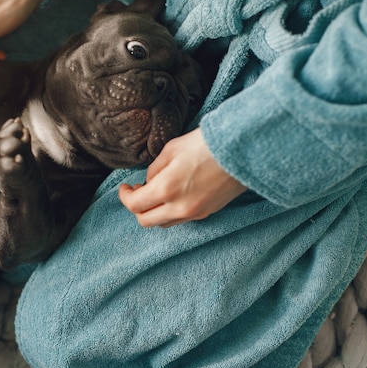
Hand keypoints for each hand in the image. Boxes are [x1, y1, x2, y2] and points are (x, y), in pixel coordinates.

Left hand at [119, 128, 246, 226]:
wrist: (242, 151)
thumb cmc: (206, 144)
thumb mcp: (172, 149)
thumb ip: (154, 169)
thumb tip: (148, 182)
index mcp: (167, 189)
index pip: (134, 205)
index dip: (124, 197)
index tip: (125, 187)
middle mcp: (179, 207)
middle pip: (146, 220)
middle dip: (136, 208)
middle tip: (137, 192)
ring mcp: (194, 213)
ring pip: (163, 223)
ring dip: (153, 211)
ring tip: (155, 193)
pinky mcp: (207, 213)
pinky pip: (180, 219)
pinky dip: (170, 211)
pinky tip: (174, 195)